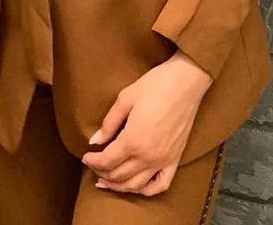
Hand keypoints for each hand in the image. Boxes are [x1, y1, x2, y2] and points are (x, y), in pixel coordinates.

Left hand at [82, 50, 212, 195]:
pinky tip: (137, 185)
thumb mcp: (126, 98)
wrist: (186, 81)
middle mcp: (147, 156)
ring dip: (118, 186)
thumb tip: (95, 141)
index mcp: (133, 140)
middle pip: (118, 176)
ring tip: (107, 180)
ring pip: (136, 185)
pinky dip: (147, 191)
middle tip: (94, 166)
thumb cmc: (156, 85)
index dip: (92, 161)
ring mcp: (163, 160)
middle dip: (102, 173)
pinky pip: (160, 185)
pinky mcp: (175, 159)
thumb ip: (109, 123)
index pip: (106, 161)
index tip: (86, 156)